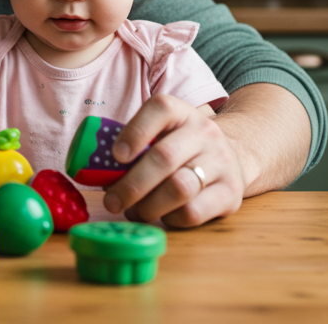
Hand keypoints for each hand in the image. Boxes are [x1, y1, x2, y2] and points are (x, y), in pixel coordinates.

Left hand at [102, 94, 242, 227]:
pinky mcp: (231, 194)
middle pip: (164, 157)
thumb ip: (133, 146)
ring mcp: (222, 163)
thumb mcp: (161, 135)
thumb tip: (94, 173)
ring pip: (179, 188)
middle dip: (131, 185)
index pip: (160, 109)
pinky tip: (161, 215)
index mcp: (181, 112)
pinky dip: (169, 218)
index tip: (115, 156)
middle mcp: (205, 133)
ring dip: (147, 206)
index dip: (135, 132)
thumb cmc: (179, 148)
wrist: (233, 157)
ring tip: (133, 211)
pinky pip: (193, 212)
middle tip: (111, 202)